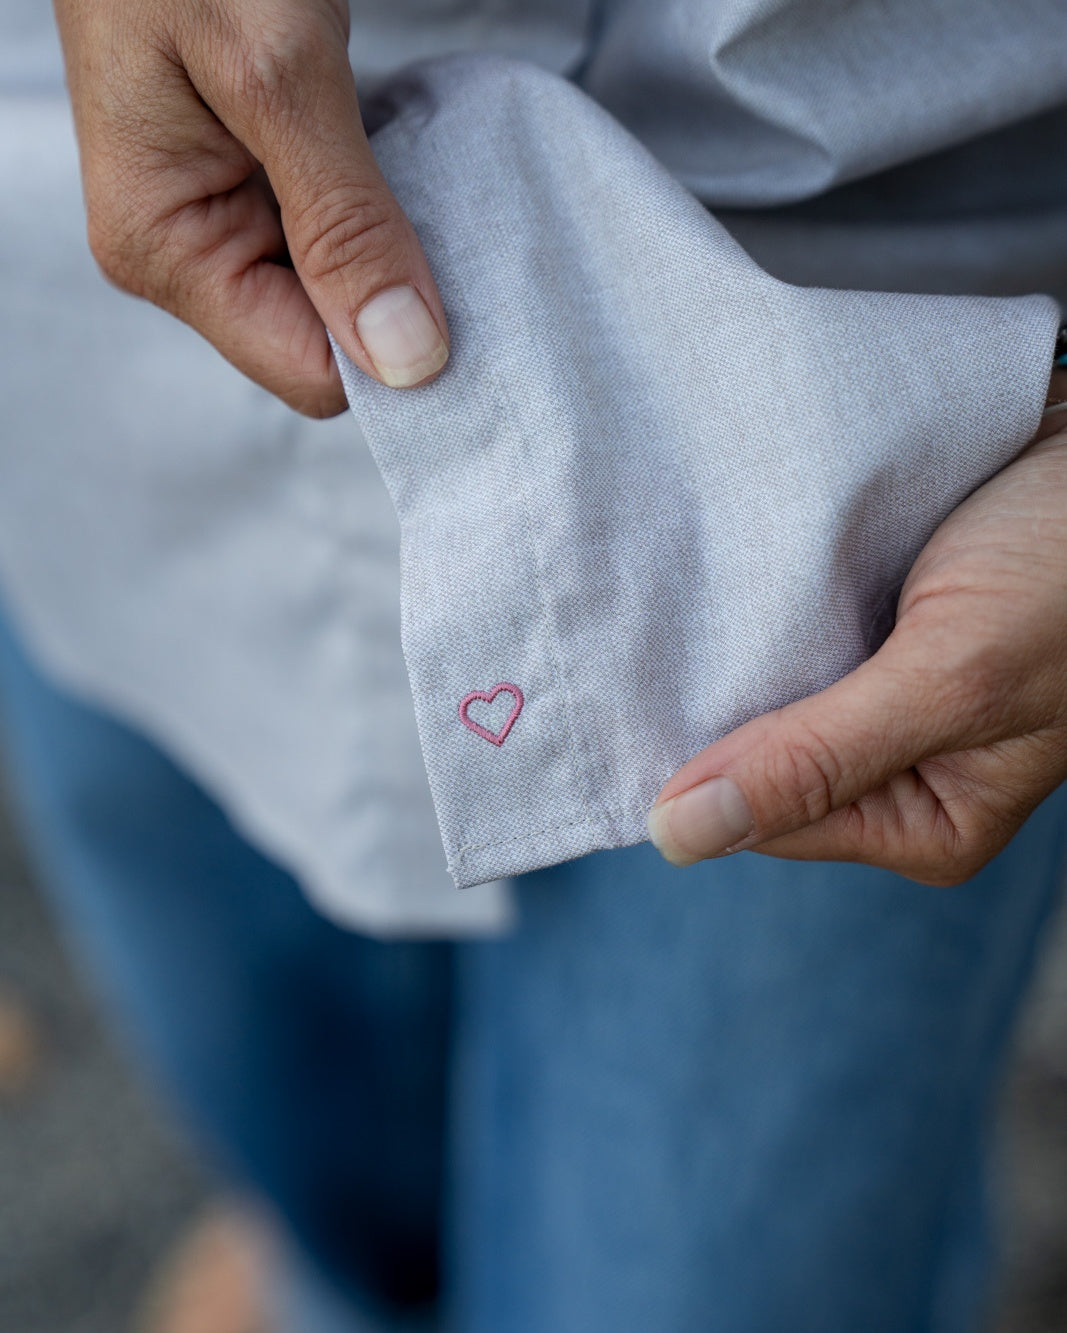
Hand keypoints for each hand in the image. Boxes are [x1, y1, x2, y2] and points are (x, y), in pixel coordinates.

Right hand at [54, 0, 448, 414]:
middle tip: (445, 221)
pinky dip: (380, 215)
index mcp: (165, 251)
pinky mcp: (251, 188)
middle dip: (392, 301)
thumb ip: (345, 223)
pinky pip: (335, 241)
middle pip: (325, 345)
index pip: (309, 373)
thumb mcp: (277, 74)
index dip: (388, 349)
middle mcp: (185, 256)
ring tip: (413, 177)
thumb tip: (405, 358)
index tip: (459, 297)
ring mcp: (217, 223)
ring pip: (337, 297)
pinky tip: (397, 167)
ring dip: (390, 254)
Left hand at [648, 390, 1066, 884]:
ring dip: (742, 653)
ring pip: (771, 697)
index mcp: (926, 823)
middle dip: (726, 708)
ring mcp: (885, 704)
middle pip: (765, 763)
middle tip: (685, 645)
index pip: (771, 820)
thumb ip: (821, 758)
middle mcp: (900, 776)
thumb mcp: (951, 675)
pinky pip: (791, 640)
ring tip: (715, 606)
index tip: (664, 700)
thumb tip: (681, 836)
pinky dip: (767, 610)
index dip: (714, 770)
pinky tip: (749, 577)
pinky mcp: (876, 636)